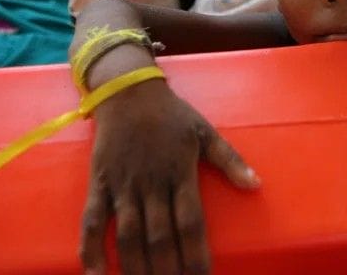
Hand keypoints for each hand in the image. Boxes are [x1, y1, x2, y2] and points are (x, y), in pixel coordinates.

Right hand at [80, 79, 260, 274]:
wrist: (127, 90)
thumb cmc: (171, 114)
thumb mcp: (205, 131)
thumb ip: (229, 160)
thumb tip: (256, 185)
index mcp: (179, 172)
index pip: (191, 223)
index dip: (197, 256)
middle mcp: (150, 183)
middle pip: (160, 237)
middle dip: (168, 271)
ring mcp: (122, 186)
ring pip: (128, 236)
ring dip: (136, 268)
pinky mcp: (99, 183)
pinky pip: (91, 221)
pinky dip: (90, 250)